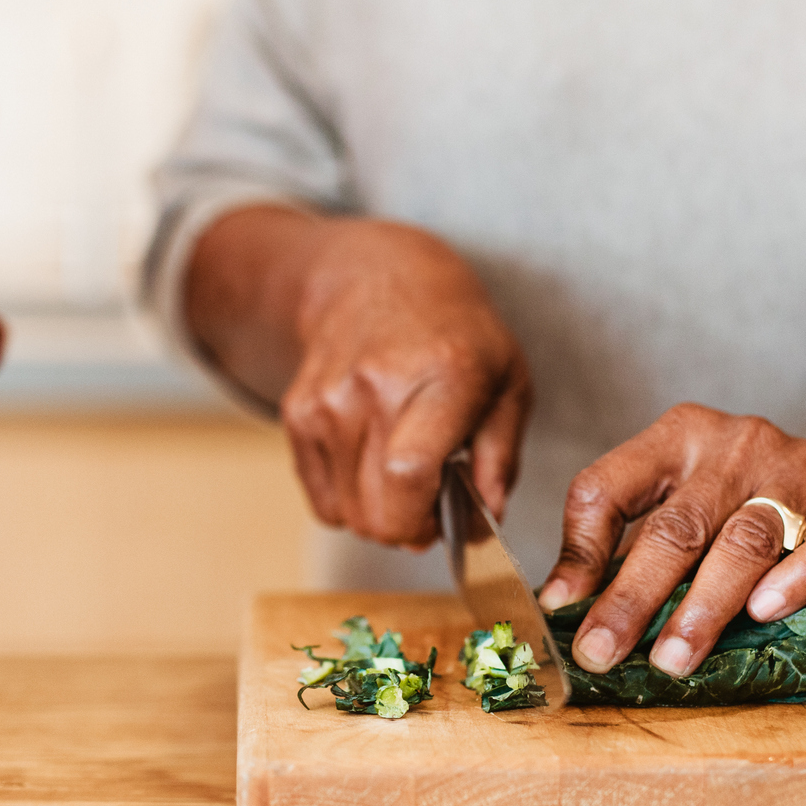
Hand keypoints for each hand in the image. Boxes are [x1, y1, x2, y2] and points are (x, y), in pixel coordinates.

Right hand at [188, 207, 531, 546]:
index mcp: (442, 376)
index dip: (424, 520)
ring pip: (347, 514)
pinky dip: (349, 501)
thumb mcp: (509, 383)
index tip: (444, 520)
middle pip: (375, 510)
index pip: (408, 473)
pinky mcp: (296, 413)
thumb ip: (501, 461)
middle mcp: (375, 386)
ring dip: (379, 514)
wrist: (378, 276)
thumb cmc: (456, 335)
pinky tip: (372, 463)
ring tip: (403, 475)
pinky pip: (322, 502)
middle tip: (430, 503)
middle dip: (407, 529)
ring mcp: (327, 400)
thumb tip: (482, 527)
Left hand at [538, 404, 805, 677]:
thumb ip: (628, 544)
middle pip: (675, 526)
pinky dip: (798, 577)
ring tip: (674, 660)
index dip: (580, 552)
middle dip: (633, 597)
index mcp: (676, 438)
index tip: (561, 609)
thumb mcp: (681, 502)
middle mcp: (733, 446)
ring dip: (705, 606)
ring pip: (744, 540)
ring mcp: (797, 471)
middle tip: (603, 652)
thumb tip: (562, 607)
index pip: (609, 486)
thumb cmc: (748, 500)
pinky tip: (767, 612)